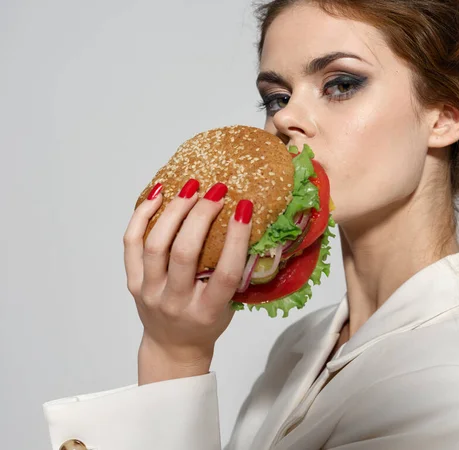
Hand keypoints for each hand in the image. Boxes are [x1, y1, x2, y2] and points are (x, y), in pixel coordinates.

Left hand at [123, 180, 252, 383]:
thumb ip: (236, 274)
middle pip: (184, 253)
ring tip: (191, 188)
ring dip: (174, 210)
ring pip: (155, 244)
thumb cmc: (208, 322)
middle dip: (201, 215)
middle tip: (217, 192)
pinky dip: (142, 215)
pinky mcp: (133, 282)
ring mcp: (149, 292)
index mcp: (207, 311)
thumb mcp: (230, 306)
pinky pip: (131, 243)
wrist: (173, 347)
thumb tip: (245, 224)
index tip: (244, 207)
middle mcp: (175, 302)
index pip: (224, 273)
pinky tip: (159, 195)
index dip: (236, 239)